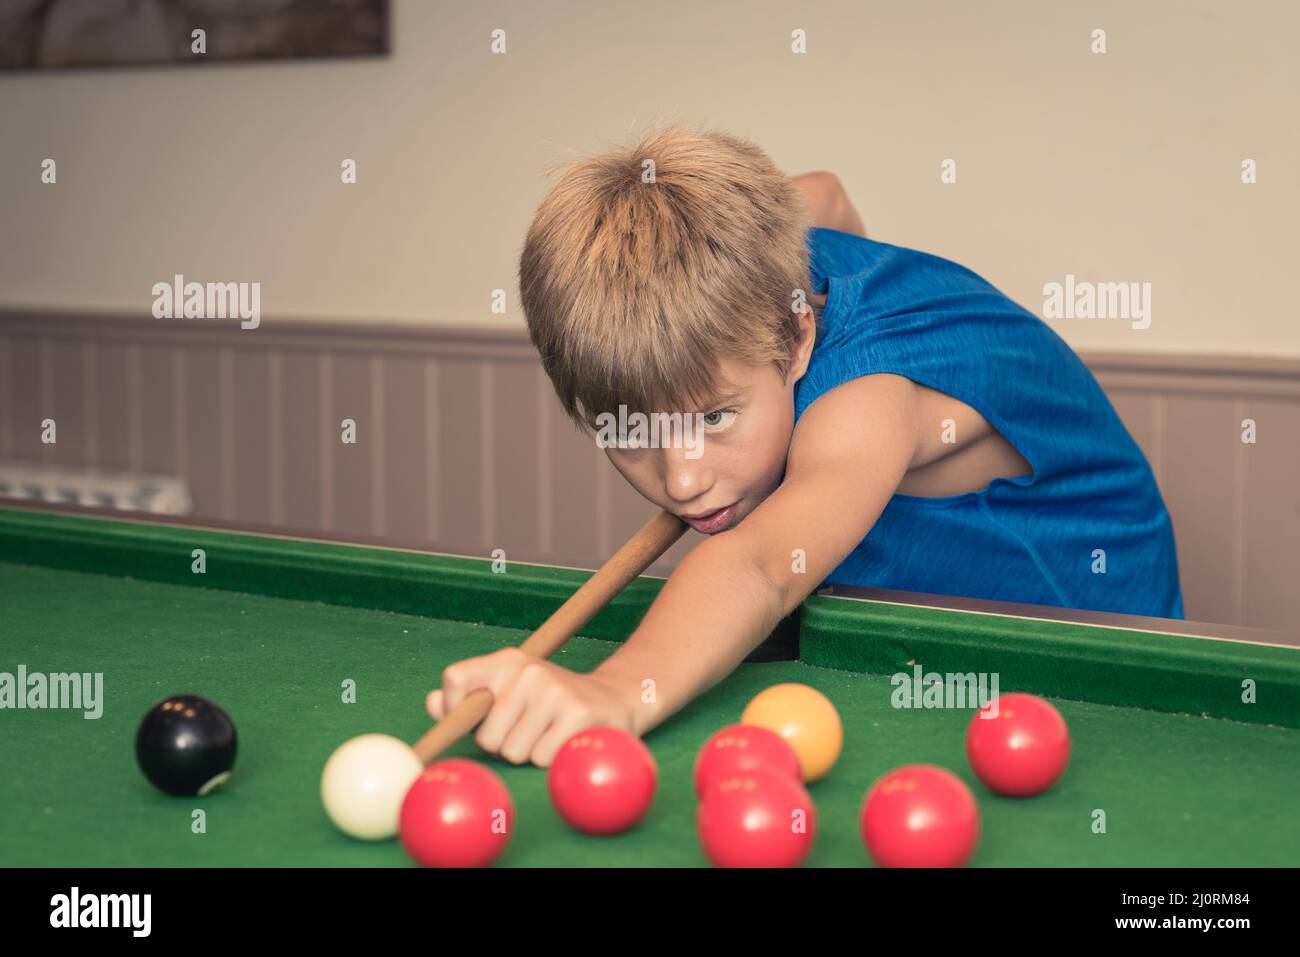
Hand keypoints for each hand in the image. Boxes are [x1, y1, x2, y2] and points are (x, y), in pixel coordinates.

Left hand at [426, 648, 638, 766]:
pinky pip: (540, 759)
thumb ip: (469, 700)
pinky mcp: (577, 714)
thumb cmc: (551, 703)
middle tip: (526, 730)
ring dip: (528, 754)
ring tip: (547, 735)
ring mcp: (553, 691)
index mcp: (507, 661)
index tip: (472, 721)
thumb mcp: (510, 692)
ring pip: (512, 752)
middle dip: (501, 745)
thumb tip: (432, 703)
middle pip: (485, 734)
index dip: (453, 709)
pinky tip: (563, 742)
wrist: (613, 700)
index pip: (455, 679)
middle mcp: (528, 670)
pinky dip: (549, 760)